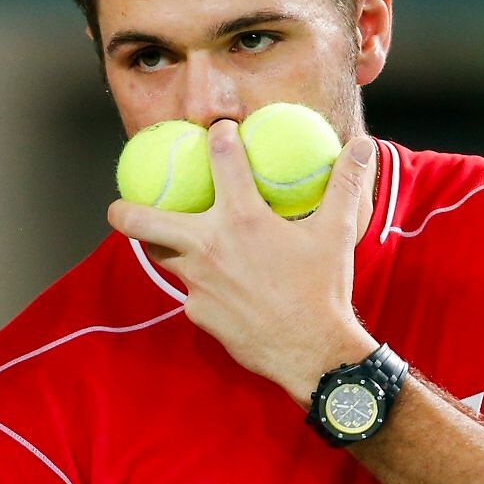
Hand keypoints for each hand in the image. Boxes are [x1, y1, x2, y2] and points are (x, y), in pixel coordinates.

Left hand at [106, 119, 379, 403]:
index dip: (218, 137)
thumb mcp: (337, 233)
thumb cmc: (323, 289)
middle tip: (119, 205)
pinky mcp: (197, 312)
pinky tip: (215, 286)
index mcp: (244, 218)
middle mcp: (210, 246)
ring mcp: (198, 282)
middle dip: (123, 210)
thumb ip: (345, 185)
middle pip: (143, 222)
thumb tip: (363, 146)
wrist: (313, 352)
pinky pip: (190, 291)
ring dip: (160, 245)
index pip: (222, 159)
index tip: (216, 131)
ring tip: (161, 238)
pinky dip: (199, 285)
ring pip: (162, 256)